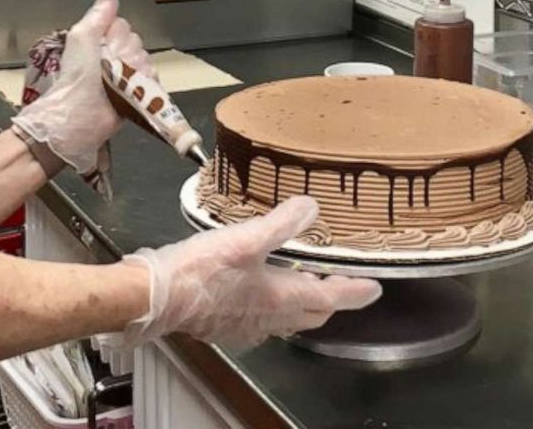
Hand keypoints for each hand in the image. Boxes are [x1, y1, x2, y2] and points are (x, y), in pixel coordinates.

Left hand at [15, 0, 154, 173]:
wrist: (81, 114)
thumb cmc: (77, 77)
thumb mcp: (82, 37)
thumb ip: (97, 14)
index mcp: (100, 41)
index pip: (122, 25)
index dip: (115, 35)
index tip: (103, 45)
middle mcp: (115, 56)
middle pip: (136, 41)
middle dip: (125, 52)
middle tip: (108, 66)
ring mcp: (128, 75)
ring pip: (145, 59)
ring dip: (134, 70)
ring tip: (116, 82)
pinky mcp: (139, 94)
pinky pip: (154, 80)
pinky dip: (145, 84)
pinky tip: (132, 90)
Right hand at [117, 196, 381, 347]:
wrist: (158, 297)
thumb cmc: (202, 269)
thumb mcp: (245, 239)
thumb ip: (280, 224)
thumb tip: (312, 207)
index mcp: (280, 298)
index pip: (329, 297)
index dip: (354, 291)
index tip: (375, 288)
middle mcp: (269, 318)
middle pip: (311, 313)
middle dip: (329, 298)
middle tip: (339, 281)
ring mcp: (246, 325)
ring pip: (287, 318)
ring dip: (302, 301)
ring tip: (303, 279)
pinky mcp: (225, 325)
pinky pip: (262, 319)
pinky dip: (274, 305)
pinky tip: (260, 290)